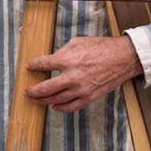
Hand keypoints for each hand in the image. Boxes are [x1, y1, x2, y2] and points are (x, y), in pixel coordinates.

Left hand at [25, 36, 142, 112]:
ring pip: (55, 100)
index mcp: (67, 59)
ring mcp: (80, 89)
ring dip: (43, 101)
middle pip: (45, 88)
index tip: (29, 67)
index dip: (33, 66)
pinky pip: (70, 107)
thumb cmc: (102, 47)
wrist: (123, 58)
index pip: (43, 64)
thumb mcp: (78, 41)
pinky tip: (54, 106)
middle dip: (33, 90)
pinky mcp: (89, 97)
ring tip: (36, 100)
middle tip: (27, 91)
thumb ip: (63, 51)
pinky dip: (60, 108)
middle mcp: (72, 77)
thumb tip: (52, 59)